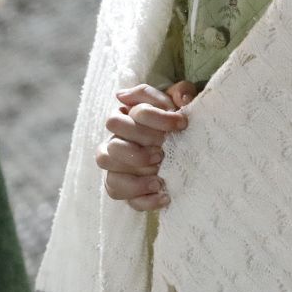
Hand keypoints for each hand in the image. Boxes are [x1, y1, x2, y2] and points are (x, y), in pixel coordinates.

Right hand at [96, 82, 194, 211]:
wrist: (186, 154)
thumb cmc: (177, 125)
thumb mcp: (182, 105)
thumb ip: (182, 93)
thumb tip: (178, 98)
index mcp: (127, 115)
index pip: (130, 111)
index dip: (155, 117)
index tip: (181, 123)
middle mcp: (116, 138)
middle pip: (111, 137)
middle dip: (138, 146)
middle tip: (162, 151)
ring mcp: (114, 163)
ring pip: (104, 162)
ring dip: (132, 171)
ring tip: (159, 177)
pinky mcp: (121, 187)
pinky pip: (117, 193)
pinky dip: (142, 198)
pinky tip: (164, 195)